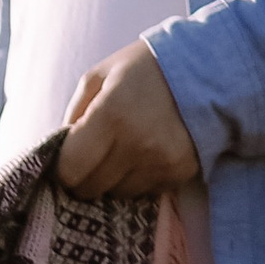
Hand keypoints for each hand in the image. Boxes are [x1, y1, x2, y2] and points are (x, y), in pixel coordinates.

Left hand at [59, 40, 199, 197]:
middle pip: (90, 188)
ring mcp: (161, 162)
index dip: (62, 167)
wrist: (207, 70)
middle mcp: (137, 144)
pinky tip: (147, 152)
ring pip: (116, 193)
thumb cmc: (144, 69)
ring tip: (124, 149)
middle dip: (84, 175)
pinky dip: (138, 177)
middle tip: (93, 155)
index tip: (68, 157)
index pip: (69, 169)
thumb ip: (73, 113)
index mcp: (111, 115)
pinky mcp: (179, 173)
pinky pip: (143, 191)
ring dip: (113, 177)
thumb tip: (57, 149)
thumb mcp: (99, 76)